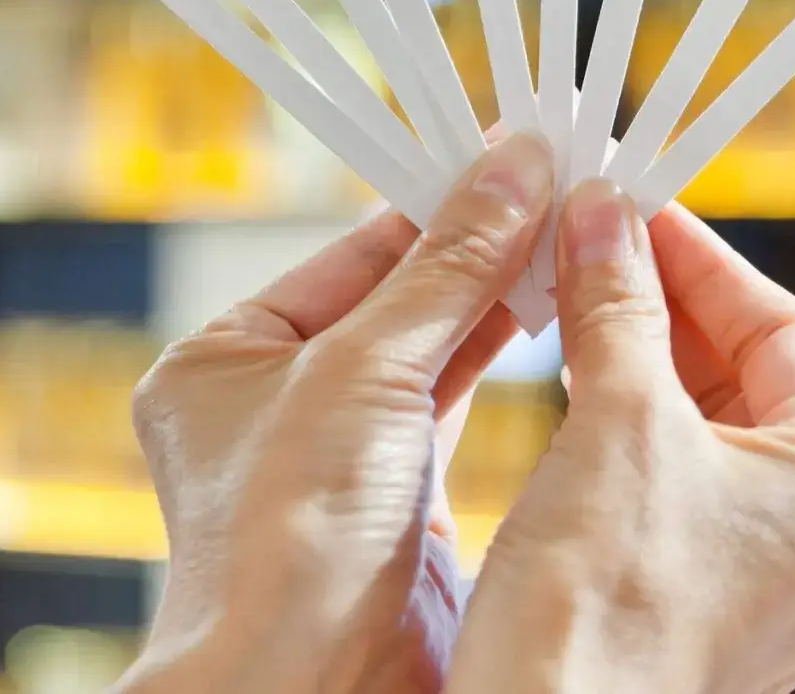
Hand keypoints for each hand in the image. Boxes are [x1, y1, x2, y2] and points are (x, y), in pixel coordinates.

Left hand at [120, 135, 555, 693]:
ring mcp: (336, 468)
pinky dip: (505, 369)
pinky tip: (555, 317)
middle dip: (476, 251)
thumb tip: (510, 167)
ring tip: (571, 237)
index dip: (433, 202)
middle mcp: (272, 409)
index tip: (510, 155)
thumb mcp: (366, 370)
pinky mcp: (397, 516)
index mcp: (223, 360)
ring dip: (498, 303)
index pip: (347, 254)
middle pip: (394, 302)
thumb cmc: (287, 538)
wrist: (306, 691)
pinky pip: (456, 418)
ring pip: (431, 359)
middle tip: (560, 186)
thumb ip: (446, 267)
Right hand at [449, 183, 794, 693]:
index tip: (633, 209)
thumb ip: (616, 304)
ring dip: (637, 362)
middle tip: (591, 244)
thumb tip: (605, 215)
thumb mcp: (614, 420)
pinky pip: (675, 492)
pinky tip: (566, 393)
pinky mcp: (698, 613)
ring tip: (569, 302)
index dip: (703, 259)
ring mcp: (762, 586)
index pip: (785, 329)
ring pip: (706, 435)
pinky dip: (626, 431)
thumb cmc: (602, 610)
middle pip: (749, 379)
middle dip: (664, 306)